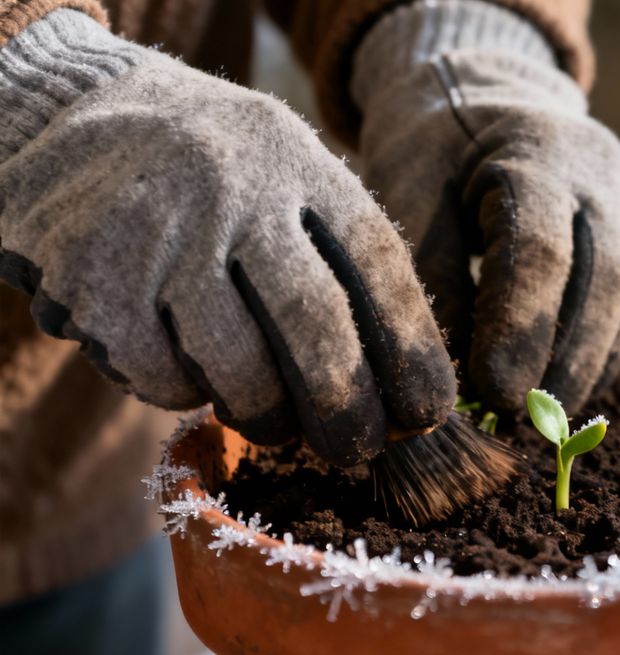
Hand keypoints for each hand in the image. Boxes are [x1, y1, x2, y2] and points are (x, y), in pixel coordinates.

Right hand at [0, 10, 455, 464]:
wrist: (70, 117)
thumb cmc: (214, 177)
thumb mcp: (286, 178)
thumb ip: (342, 261)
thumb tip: (409, 390)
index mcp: (300, 163)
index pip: (378, 263)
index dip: (412, 350)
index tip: (427, 415)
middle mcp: (235, 188)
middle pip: (314, 321)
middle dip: (346, 405)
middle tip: (358, 451)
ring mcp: (160, 231)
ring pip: (237, 365)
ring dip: (266, 414)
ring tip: (272, 421)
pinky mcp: (93, 277)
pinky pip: (162, 375)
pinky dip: (185, 394)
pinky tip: (187, 370)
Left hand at [352, 0, 619, 412]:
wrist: (489, 98)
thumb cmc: (435, 151)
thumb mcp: (409, 189)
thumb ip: (429, 269)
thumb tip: (448, 370)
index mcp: (535, 151)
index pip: (539, 250)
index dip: (519, 329)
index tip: (492, 395)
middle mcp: (603, 173)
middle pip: (602, 277)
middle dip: (564, 358)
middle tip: (523, 420)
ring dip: (591, 363)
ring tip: (547, 418)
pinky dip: (608, 349)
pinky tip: (570, 388)